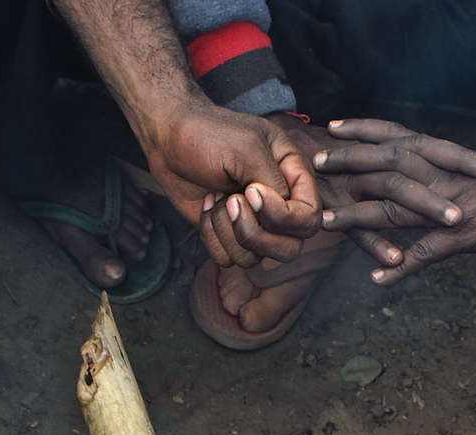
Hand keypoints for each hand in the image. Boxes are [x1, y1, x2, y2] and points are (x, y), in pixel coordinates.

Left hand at [147, 103, 319, 264]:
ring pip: (256, 258)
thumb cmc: (207, 134)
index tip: (250, 192)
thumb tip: (280, 212)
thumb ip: (273, 181)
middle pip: (289, 248)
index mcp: (291, 175)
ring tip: (216, 198)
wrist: (166, 139)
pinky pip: (229, 260)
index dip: (283, 217)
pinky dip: (212, 238)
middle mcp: (277, 203)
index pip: (309, 217)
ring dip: (228, 231)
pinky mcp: (227, 234)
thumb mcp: (247, 147)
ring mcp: (253, 222)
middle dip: (255, 235)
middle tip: (231, 202)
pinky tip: (206, 207)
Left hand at [313, 122, 475, 287]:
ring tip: (329, 221)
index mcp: (444, 159)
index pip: (396, 136)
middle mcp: (442, 176)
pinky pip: (428, 254)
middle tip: (317, 165)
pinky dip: (401, 268)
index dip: (363, 132)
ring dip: (360, 214)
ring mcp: (452, 206)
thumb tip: (419, 172)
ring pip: (397, 207)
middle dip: (350, 164)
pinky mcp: (466, 235)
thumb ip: (443, 171)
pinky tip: (378, 279)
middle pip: (387, 164)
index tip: (333, 129)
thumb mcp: (472, 171)